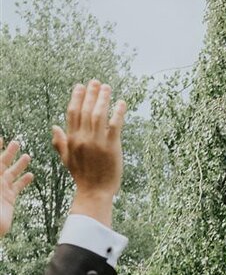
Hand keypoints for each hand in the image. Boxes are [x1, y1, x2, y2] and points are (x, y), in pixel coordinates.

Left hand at [0, 141, 32, 237]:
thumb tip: (1, 168)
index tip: (0, 138)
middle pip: (2, 163)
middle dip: (9, 153)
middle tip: (16, 143)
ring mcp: (2, 189)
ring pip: (12, 173)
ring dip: (19, 164)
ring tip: (27, 156)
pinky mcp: (9, 199)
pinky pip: (18, 187)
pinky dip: (24, 181)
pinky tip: (31, 175)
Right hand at [52, 80, 125, 223]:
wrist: (95, 192)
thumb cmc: (82, 176)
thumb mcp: (67, 159)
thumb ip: (60, 142)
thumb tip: (54, 127)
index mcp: (72, 140)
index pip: (72, 113)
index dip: (76, 98)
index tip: (80, 86)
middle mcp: (82, 138)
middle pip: (85, 110)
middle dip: (90, 94)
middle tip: (95, 82)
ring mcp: (97, 142)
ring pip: (98, 114)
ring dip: (103, 99)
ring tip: (107, 88)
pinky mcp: (111, 147)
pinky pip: (115, 125)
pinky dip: (118, 112)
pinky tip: (121, 103)